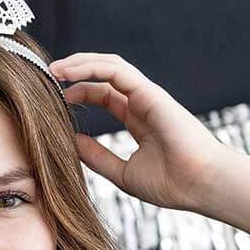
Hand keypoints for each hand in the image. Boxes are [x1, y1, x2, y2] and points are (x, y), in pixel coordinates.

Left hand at [49, 53, 225, 210]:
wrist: (201, 186)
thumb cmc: (171, 184)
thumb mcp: (122, 172)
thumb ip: (97, 156)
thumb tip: (69, 142)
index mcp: (139, 119)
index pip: (105, 95)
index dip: (80, 92)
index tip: (56, 101)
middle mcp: (143, 103)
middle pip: (105, 75)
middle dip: (76, 71)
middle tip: (48, 75)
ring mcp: (148, 96)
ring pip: (110, 65)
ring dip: (80, 63)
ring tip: (54, 69)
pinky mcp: (150, 93)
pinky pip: (116, 70)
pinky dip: (91, 66)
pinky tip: (69, 73)